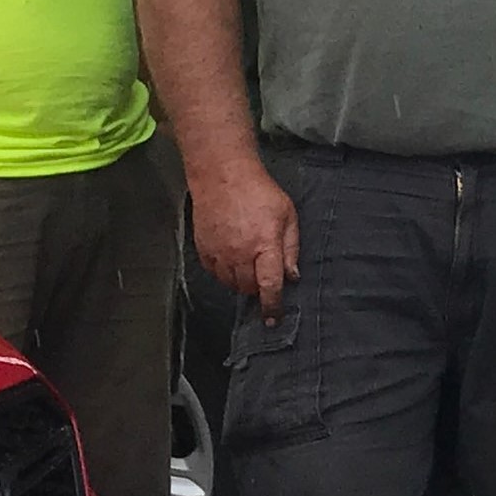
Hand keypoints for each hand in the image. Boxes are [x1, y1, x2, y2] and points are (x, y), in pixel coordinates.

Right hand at [192, 162, 300, 320]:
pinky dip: (224, 273)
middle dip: (258, 289)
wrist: (223, 176)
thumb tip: (292, 276)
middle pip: (248, 289)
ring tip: (249, 264)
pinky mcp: (203, 250)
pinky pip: (215, 273)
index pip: (269, 286)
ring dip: (242, 282)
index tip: (274, 319)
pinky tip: (232, 258)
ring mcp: (219, 253)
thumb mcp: (287, 215)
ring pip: (230, 284)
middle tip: (264, 276)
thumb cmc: (259, 192)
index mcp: (264, 245)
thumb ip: (291, 248)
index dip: (273, 306)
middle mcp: (240, 254)